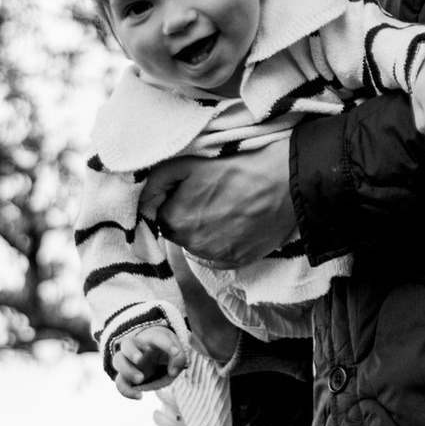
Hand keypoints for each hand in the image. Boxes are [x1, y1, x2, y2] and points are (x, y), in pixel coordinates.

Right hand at [106, 315, 183, 396]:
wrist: (154, 355)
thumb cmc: (165, 352)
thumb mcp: (177, 352)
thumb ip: (179, 359)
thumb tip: (173, 371)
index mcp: (152, 339)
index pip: (156, 337)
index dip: (166, 344)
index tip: (176, 352)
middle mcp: (137, 349)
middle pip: (126, 343)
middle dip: (131, 351)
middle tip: (140, 359)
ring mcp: (130, 362)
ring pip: (117, 360)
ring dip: (127, 370)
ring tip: (140, 379)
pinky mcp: (126, 377)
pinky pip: (120, 383)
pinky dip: (127, 391)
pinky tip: (140, 396)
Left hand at [142, 136, 297, 267]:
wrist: (281, 181)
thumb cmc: (234, 167)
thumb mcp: (189, 163)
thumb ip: (157, 180)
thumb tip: (142, 197)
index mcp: (176, 222)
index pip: (160, 215)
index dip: (172, 200)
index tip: (186, 190)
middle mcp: (192, 247)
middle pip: (178, 232)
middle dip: (186, 215)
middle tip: (207, 195)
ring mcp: (216, 257)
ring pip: (198, 244)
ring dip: (203, 230)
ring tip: (224, 206)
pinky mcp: (237, 262)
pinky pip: (218, 255)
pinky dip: (221, 241)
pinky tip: (234, 221)